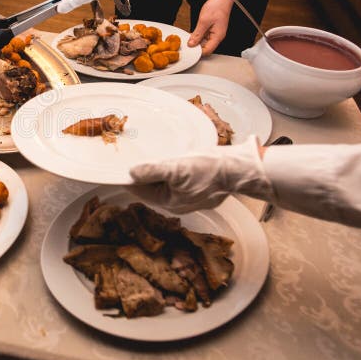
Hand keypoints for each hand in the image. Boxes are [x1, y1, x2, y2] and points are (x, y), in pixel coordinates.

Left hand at [125, 136, 273, 213]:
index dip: (130, 176)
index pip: (139, 190)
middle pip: (151, 187)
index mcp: (168, 202)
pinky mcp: (199, 189)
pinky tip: (176, 159)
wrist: (239, 168)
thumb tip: (131, 173)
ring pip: (165, 183)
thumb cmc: (210, 169)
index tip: (121, 164)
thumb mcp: (176, 168)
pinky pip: (179, 180)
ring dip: (160, 170)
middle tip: (137, 156)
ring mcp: (189, 197)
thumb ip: (152, 171)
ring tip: (157, 155)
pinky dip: (174, 171)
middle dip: (145, 173)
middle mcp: (177, 204)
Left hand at [189, 0, 232, 55]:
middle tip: (186, 44)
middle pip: (206, 47)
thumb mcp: (204, 21)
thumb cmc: (217, 7)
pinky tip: (192, 33)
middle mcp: (217, 36)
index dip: (198, 52)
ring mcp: (215, 32)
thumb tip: (192, 44)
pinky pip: (205, 35)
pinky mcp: (212, 28)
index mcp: (217, 36)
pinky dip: (198, 35)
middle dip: (196, 46)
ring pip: (204, 41)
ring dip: (196, 40)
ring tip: (188, 38)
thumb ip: (197, 34)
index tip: (189, 50)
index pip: (207, 50)